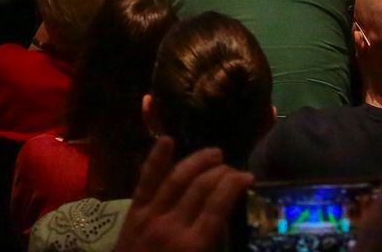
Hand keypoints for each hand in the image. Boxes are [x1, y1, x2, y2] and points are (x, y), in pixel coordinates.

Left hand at [112, 137, 251, 251]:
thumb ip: (215, 245)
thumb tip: (230, 226)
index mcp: (193, 245)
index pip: (218, 204)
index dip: (235, 185)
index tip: (249, 177)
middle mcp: (173, 225)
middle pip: (201, 187)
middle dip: (222, 172)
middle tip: (234, 169)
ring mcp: (150, 215)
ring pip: (177, 178)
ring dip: (198, 161)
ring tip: (215, 153)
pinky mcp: (133, 212)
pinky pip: (145, 180)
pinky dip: (156, 158)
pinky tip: (167, 139)